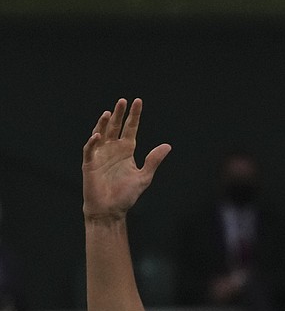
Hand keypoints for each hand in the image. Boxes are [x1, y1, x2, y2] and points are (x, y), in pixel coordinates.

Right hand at [82, 98, 170, 220]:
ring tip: (108, 112)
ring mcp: (100, 155)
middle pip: (115, 127)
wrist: (110, 210)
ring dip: (103, 124)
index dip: (134, 116)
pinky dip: (93, 142)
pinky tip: (98, 135)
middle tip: (122, 100)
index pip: (130, 128)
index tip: (138, 101)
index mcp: (126, 150)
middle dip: (118, 114)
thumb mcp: (144, 176)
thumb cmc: (126, 195)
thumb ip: (153, 160)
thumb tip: (168, 145)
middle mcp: (113, 149)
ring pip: (101, 134)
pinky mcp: (89, 164)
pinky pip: (90, 150)